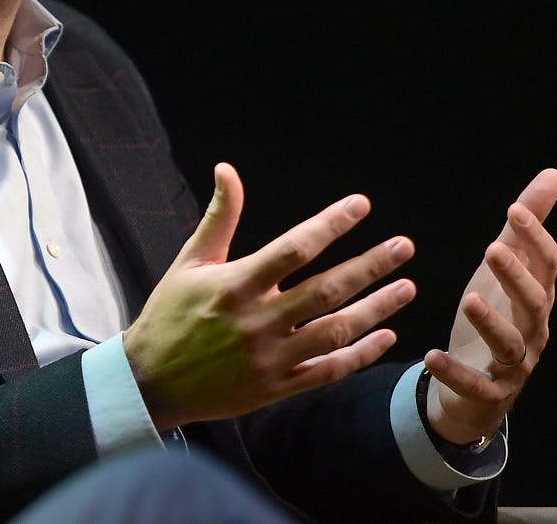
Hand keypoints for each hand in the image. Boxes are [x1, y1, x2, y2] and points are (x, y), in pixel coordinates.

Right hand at [123, 162, 417, 430]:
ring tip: (406, 287)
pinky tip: (385, 335)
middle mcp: (256, 321)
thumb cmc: (170, 313)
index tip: (361, 205)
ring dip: (376, 309)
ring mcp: (269, 358)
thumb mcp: (190, 261)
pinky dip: (360, 354)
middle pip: (326, 290)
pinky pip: (327, 371)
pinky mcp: (275, 388)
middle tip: (403, 247)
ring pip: (335, 331)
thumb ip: (219, 216)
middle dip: (370, 266)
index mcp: (235, 284)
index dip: (330, 224)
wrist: (150, 381)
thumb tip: (227, 169)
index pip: (294, 248)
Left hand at [422, 168, 556, 444]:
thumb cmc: (494, 317)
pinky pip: (475, 385)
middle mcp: (532, 331)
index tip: (514, 209)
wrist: (476, 390)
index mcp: (537, 297)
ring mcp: (514, 365)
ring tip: (469, 299)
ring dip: (491, 323)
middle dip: (516, 276)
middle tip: (492, 248)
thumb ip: (524, 228)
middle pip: (535, 303)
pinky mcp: (488, 393)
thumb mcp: (505, 270)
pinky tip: (431, 355)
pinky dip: (454, 372)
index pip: (547, 265)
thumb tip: (554, 174)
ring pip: (510, 345)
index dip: (535, 238)